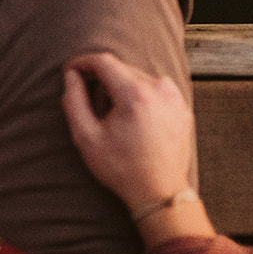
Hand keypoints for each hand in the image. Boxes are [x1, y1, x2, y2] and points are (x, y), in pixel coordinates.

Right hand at [60, 52, 195, 213]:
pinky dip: (139, 96)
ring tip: (116, 119)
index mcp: (136, 95)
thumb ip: (74, 101)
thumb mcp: (86, 137)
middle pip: (121, 69)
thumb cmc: (122, 168)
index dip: (82, 63)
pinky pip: (154, 89)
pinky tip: (134, 121)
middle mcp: (159, 89)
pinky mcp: (182, 106)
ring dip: (121, 89)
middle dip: (102, 81)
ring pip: (137, 77)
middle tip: (94, 110)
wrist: (160, 193)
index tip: (70, 72)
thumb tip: (71, 76)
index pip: (104, 61)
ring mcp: (174, 97)